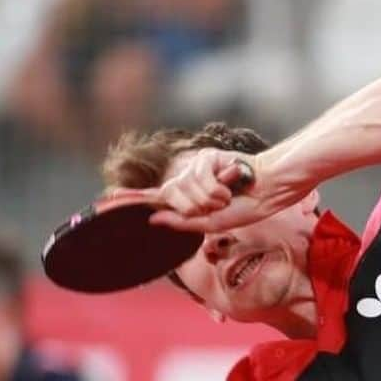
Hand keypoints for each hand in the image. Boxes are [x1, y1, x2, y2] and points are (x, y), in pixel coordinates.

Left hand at [146, 149, 297, 232]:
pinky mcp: (205, 157)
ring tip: (227, 197)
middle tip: (217, 206)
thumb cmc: (245, 208)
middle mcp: (188, 181)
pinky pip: (198, 177)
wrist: (268, 191)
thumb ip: (183, 222)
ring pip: (184, 188)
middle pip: (170, 196)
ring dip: (208, 199)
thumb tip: (153, 218)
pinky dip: (214, 188)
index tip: (112, 196)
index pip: (156, 197)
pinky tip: (228, 186)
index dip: (134, 196)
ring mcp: (196, 167)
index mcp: (188, 199)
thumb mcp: (212, 224)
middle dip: (193, 207)